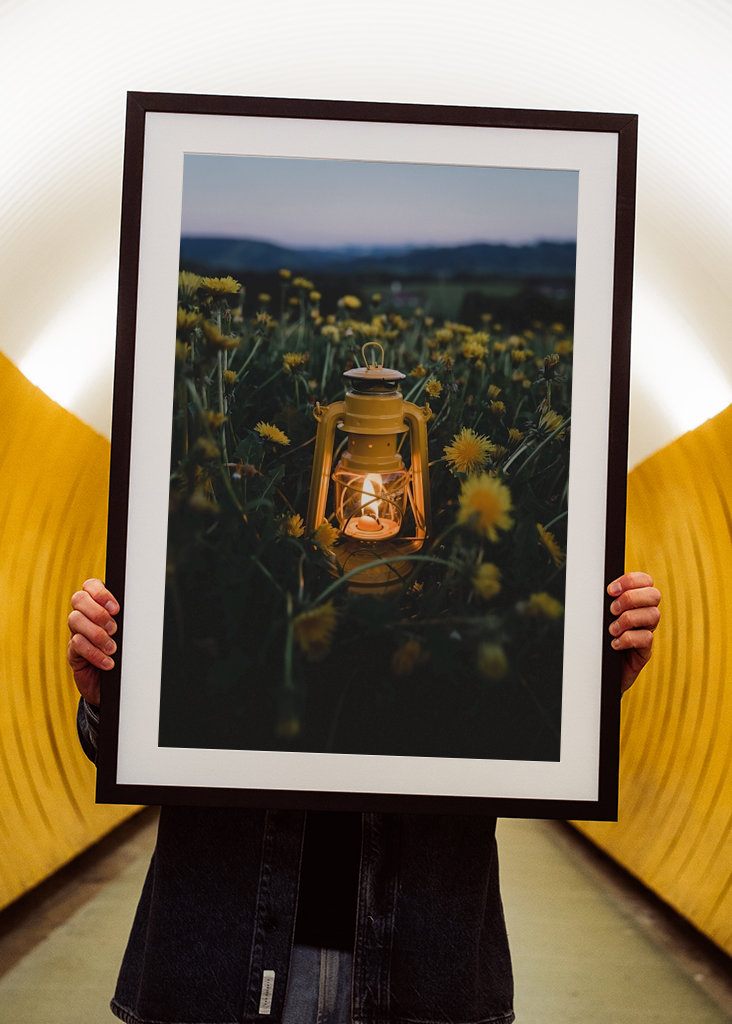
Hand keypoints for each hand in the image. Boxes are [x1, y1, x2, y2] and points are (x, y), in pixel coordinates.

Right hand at [67, 579, 119, 705]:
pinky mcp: (73, 652)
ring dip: (96, 634)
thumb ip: (129, 620)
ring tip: (112, 648)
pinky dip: (94, 653)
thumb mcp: (129, 634)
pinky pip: (76, 644)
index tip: (116, 608)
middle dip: (98, 612)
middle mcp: (85, 615)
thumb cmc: (126, 654)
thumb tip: (142, 610)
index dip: (100, 593)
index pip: (90, 585)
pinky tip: (108, 662)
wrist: (116, 684)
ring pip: (75, 620)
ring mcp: (76, 632)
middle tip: (114, 629)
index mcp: (99, 605)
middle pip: (78, 599)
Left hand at [607, 571, 660, 692]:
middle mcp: (644, 615)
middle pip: (654, 595)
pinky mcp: (645, 651)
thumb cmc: (596, 640)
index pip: (645, 581)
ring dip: (628, 619)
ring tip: (612, 630)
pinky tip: (614, 644)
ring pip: (653, 615)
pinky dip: (628, 639)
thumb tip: (593, 586)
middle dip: (631, 598)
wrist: (598, 672)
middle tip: (612, 610)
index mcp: (635, 602)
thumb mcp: (599, 617)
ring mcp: (646, 632)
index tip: (610, 590)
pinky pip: (646, 638)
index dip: (631, 580)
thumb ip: (603, 602)